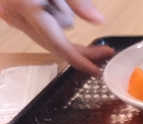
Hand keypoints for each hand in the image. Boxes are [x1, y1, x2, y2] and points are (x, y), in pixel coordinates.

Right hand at [0, 0, 114, 74]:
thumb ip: (78, 0)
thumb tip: (98, 20)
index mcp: (26, 5)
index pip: (58, 45)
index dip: (80, 60)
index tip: (99, 71)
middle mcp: (14, 14)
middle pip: (54, 45)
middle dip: (79, 48)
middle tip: (104, 50)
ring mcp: (9, 14)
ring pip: (48, 35)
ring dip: (61, 22)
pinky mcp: (11, 12)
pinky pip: (39, 26)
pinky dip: (52, 19)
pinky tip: (51, 2)